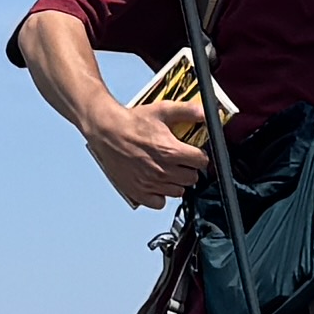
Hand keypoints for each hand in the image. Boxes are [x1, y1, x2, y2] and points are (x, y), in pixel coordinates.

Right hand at [84, 88, 209, 207]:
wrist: (106, 131)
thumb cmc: (131, 122)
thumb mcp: (162, 110)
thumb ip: (188, 111)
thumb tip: (206, 112)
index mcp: (170, 151)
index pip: (201, 162)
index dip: (199, 156)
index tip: (193, 153)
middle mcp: (162, 170)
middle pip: (192, 178)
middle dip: (189, 169)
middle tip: (179, 160)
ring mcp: (150, 184)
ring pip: (178, 192)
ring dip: (176, 182)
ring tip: (167, 169)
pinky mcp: (138, 192)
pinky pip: (159, 203)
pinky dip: (160, 195)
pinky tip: (156, 182)